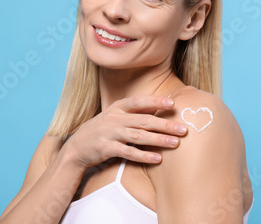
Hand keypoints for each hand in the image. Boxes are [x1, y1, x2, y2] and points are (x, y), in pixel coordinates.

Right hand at [62, 95, 187, 169]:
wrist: (76, 147)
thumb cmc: (101, 131)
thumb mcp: (114, 117)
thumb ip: (133, 113)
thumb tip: (159, 109)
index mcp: (117, 108)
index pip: (139, 102)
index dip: (155, 102)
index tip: (172, 104)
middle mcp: (114, 119)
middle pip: (143, 120)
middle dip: (165, 124)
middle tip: (184, 129)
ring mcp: (110, 133)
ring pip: (138, 136)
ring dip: (158, 139)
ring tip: (175, 143)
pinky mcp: (106, 148)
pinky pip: (128, 152)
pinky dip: (143, 156)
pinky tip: (157, 158)